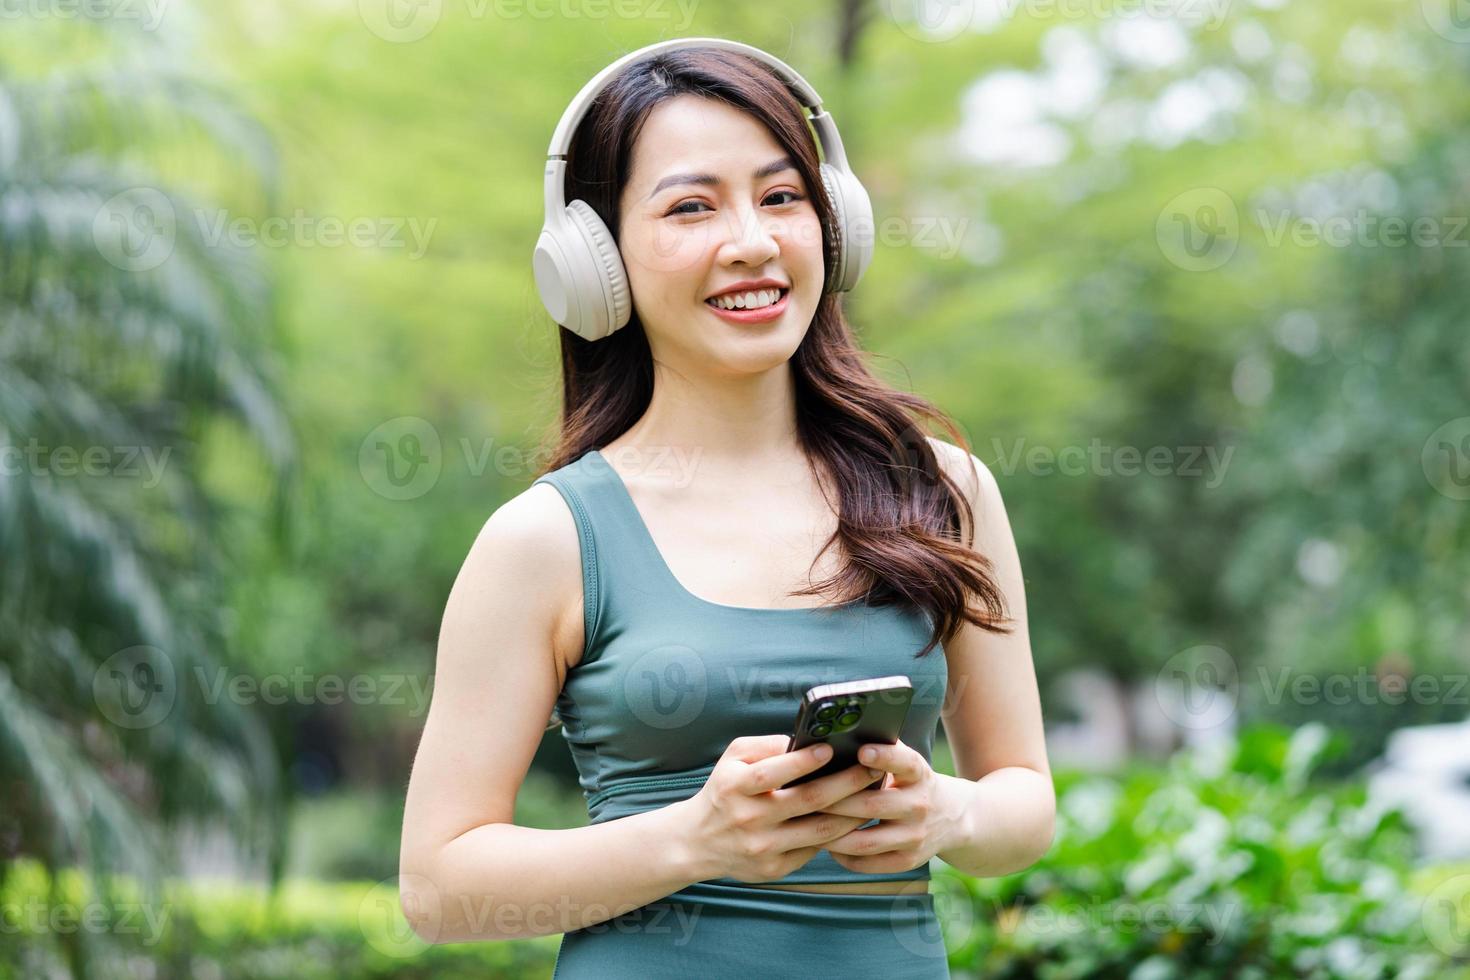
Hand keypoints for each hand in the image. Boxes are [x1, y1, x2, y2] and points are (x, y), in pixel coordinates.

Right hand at [677, 735, 881, 883]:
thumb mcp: (733, 758)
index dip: (803, 761)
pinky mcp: (773, 869)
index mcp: (735, 787)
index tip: (832, 749)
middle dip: (845, 783)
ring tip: (873, 795)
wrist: (699, 841)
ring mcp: (762, 848)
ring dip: (852, 812)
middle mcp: (748, 819)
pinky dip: (837, 834)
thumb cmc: (725, 790)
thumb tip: (806, 741)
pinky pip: (814, 850)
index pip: (773, 773)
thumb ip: (766, 745)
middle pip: (806, 801)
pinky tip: (854, 819)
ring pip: (819, 830)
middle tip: (872, 770)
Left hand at [814, 737, 966, 874]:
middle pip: (872, 805)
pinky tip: (827, 846)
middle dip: (835, 801)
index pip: (905, 763)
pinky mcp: (908, 861)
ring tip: (806, 826)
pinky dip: (844, 857)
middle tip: (805, 796)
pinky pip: (869, 863)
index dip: (884, 757)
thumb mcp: (909, 764)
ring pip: (866, 841)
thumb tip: (838, 739)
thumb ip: (883, 752)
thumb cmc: (913, 783)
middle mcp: (920, 805)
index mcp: (920, 775)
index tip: (861, 750)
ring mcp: (915, 837)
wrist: (953, 818)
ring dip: (833, 835)